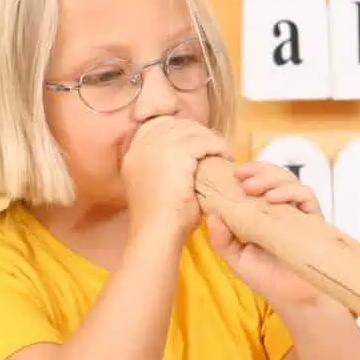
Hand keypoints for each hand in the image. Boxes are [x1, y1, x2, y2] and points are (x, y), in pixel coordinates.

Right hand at [122, 116, 231, 241]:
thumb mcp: (160, 185)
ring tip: (223, 153)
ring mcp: (154, 148)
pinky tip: (226, 158)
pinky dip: (217, 147)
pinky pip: (202, 141)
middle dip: (198, 133)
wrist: (157, 235)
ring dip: (210, 140)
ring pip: (190, 131)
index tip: (199, 144)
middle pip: (176, 124)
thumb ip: (168, 166)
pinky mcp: (173, 155)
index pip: (159, 125)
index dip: (182, 131)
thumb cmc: (164, 219)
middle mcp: (140, 146)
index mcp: (133, 152)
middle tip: (216, 148)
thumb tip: (193, 155)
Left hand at [207, 161, 333, 311]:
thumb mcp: (235, 258)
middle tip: (241, 175)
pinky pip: (307, 197)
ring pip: (290, 181)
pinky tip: (274, 198)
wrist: (293, 299)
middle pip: (274, 176)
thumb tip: (211, 215)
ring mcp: (299, 214)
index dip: (245, 175)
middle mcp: (282, 210)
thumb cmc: (267, 278)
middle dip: (258, 170)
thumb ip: (222, 239)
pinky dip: (291, 192)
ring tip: (254, 186)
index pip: (256, 184)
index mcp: (263, 214)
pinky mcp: (313, 221)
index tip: (229, 175)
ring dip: (271, 177)